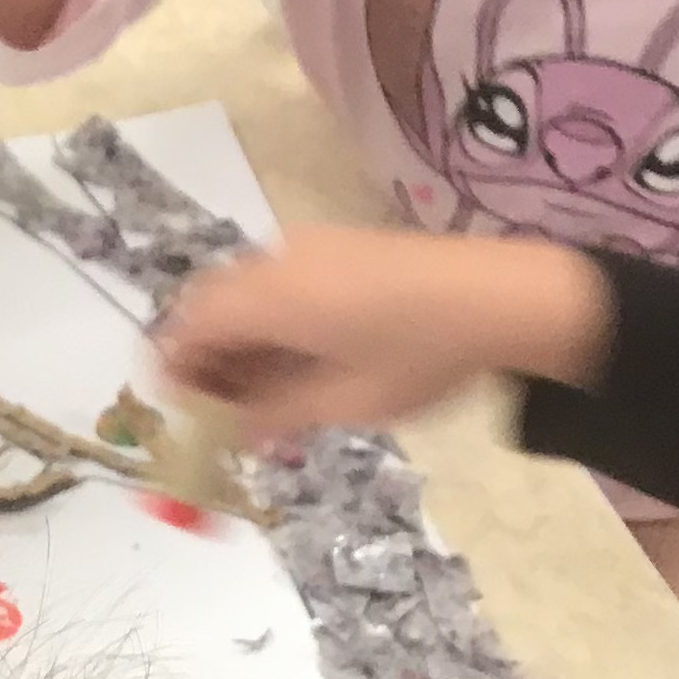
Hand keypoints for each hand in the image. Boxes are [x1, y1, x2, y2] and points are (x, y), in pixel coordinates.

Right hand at [156, 225, 609, 438]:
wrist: (504, 298)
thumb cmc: (419, 357)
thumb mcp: (343, 402)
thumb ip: (274, 415)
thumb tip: (230, 430)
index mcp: (269, 298)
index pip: (187, 327)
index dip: (174, 371)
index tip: (182, 416)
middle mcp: (277, 262)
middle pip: (211, 306)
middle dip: (206, 359)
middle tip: (223, 413)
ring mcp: (309, 248)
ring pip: (245, 294)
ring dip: (241, 341)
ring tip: (267, 395)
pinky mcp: (339, 247)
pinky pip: (279, 282)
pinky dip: (272, 321)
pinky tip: (304, 358)